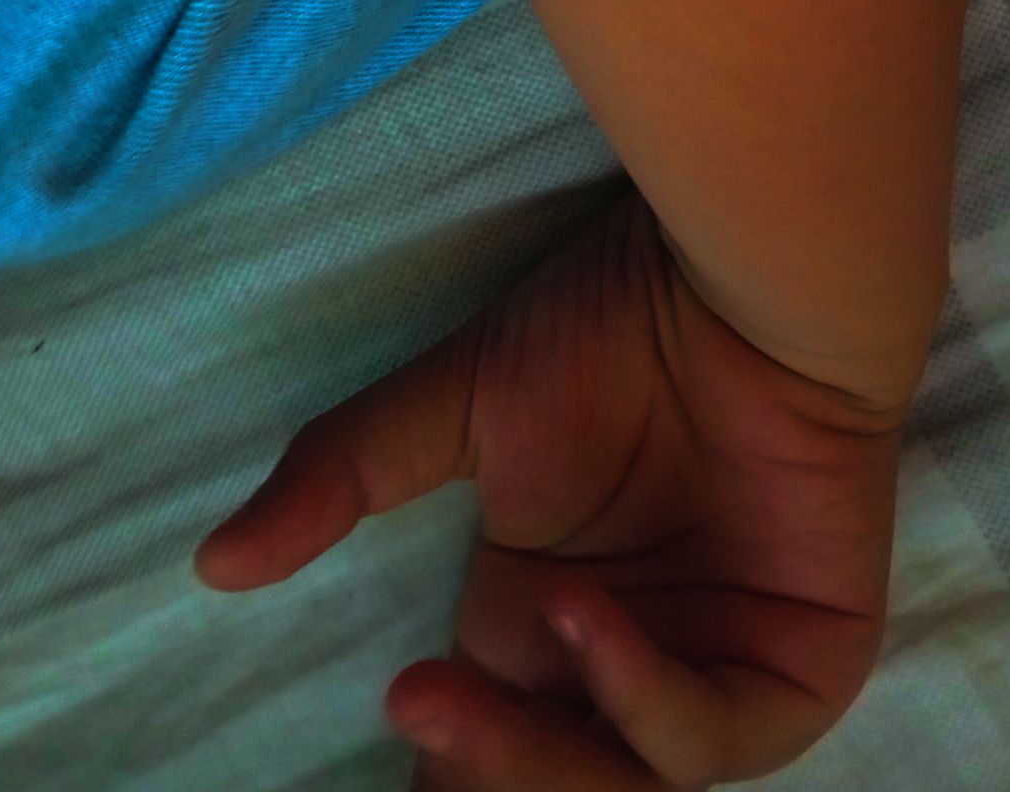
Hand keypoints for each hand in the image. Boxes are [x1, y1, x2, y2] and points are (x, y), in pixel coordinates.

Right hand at [192, 182, 907, 788]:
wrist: (742, 270)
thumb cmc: (615, 323)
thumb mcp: (456, 405)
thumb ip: (342, 478)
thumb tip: (214, 563)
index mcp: (535, 628)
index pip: (473, 750)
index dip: (434, 770)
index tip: (388, 729)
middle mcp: (617, 668)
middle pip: (541, 787)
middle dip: (474, 771)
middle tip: (411, 706)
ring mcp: (709, 674)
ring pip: (622, 788)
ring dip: (536, 758)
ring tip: (461, 678)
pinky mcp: (795, 670)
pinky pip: (711, 736)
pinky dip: (642, 698)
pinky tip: (585, 615)